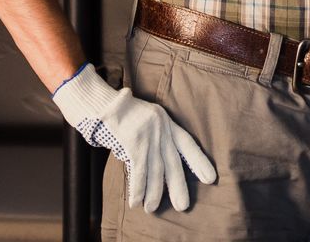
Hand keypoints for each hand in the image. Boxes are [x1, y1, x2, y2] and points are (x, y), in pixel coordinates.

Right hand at [53, 63, 216, 212]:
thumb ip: (156, 139)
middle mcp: (161, 127)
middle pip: (173, 162)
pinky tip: (136, 200)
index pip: (188, 143)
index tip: (211, 178)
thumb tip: (162, 169)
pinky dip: (138, 187)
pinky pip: (139, 169)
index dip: (199, 161)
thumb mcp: (145, 121)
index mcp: (166, 121)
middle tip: (183, 206)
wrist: (98, 101)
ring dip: (154, 192)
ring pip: (156, 169)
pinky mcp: (133, 139)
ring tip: (152, 208)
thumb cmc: (121, 114)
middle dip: (178, 186)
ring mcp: (148, 133)